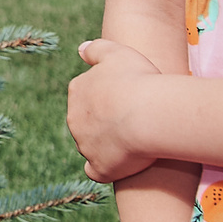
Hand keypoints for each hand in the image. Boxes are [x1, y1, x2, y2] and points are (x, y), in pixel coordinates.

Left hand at [67, 39, 166, 183]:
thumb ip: (96, 49)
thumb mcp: (116, 52)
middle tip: (135, 121)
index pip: (86, 95)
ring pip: (91, 145)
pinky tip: (119, 167)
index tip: (127, 99)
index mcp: (78, 91)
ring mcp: (84, 145)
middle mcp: (74, 118)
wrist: (148, 114)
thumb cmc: (137, 80)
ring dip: (108, 145)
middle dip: (105, 122)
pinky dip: (104, 169)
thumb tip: (80, 50)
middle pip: (86, 122)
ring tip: (136, 142)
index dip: (107, 99)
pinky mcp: (100, 167)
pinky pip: (96, 171)